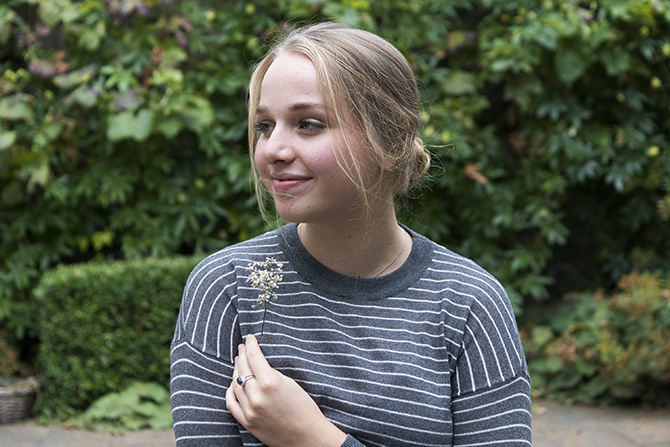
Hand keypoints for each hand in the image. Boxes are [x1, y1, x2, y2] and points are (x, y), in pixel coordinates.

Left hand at [226, 334, 346, 446]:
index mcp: (270, 383)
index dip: (251, 345)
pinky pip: (231, 403)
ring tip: (239, 362)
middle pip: (243, 368)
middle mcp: (257, 396)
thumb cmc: (304, 408)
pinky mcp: (247, 422)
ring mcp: (250, 410)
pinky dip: (231, 391)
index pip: (254, 357)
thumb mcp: (289, 383)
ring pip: (235, 384)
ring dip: (236, 371)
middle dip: (242, 355)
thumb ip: (271, 373)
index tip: (249, 338)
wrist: (306, 436)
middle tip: (242, 347)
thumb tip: (258, 364)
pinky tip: (233, 384)